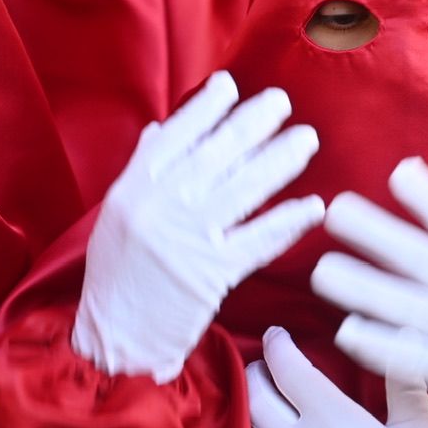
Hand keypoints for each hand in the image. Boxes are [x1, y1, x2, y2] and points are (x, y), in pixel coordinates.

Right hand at [73, 71, 324, 382]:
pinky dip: (288, 222)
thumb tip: (163, 128)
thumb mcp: (117, 217)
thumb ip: (142, 170)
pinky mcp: (213, 275)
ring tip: (307, 140)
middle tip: (283, 102)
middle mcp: (160, 208)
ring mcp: (188, 240)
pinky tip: (314, 206)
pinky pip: (258, 240)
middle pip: (215, 154)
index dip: (205, 109)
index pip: (175, 137)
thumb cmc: (116, 278)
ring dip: (280, 161)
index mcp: (132, 190)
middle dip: (253, 123)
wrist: (113, 342)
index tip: (231, 85)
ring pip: (243, 189)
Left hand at [248, 327, 427, 427]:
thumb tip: (404, 351)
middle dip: (256, 372)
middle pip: (253, 394)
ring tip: (260, 405)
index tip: (278, 336)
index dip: (276, 344)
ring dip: (248, 413)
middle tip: (268, 367)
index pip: (285, 366)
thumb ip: (407, 390)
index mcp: (330, 419)